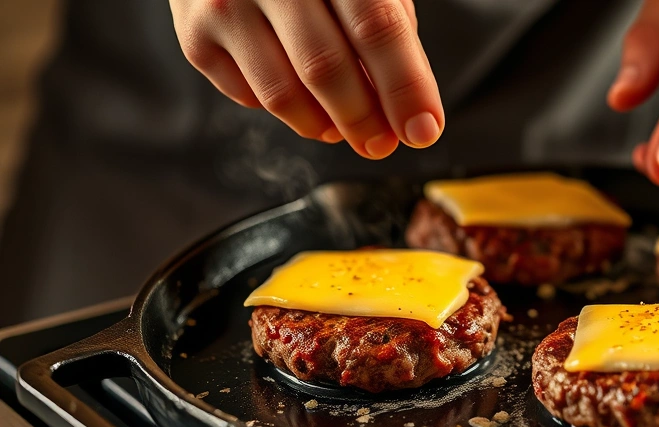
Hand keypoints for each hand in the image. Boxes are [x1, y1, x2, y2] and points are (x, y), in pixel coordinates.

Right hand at [169, 0, 443, 158]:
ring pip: (284, 95)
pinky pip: (250, 97)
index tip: (424, 130)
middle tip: (383, 142)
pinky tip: (304, 100)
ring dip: (325, 125)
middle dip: (364, 119)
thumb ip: (386, 28)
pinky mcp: (196, 36)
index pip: (376, 28)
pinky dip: (287, 111)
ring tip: (345, 128)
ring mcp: (226, 4)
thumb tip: (404, 107)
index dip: (405, 87)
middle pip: (326, 67)